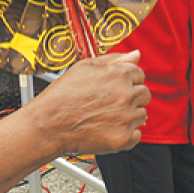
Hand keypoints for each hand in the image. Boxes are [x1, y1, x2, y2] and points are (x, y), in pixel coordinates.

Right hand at [33, 51, 149, 154]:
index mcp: (120, 74)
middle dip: (130, 98)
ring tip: (105, 117)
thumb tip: (136, 54)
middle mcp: (126, 95)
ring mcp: (126, 117)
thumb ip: (115, 59)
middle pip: (144, 94)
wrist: (49, 124)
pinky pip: (136, 135)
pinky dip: (126, 134)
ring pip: (141, 114)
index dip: (126, 81)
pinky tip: (108, 129)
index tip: (114, 88)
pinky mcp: (123, 138)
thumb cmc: (63, 95)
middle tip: (109, 104)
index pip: (139, 75)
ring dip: (129, 116)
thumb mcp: (85, 67)